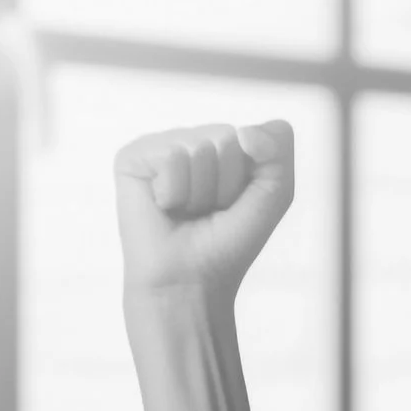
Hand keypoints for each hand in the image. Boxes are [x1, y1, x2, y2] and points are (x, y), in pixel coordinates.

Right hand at [114, 120, 293, 300]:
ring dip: (202, 191)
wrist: (191, 279)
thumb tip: (244, 130)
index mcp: (227, 145)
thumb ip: (278, 153)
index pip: (256, 133)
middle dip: (227, 184)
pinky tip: (165, 206)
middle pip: (227, 137)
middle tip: (211, 211)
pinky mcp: (133, 156)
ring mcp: (162, 145)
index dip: (254, 176)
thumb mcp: (274, 195)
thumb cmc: (230, 241)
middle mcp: (194, 140)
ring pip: (200, 147)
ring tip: (188, 211)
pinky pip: (170, 156)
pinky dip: (176, 191)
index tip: (238, 203)